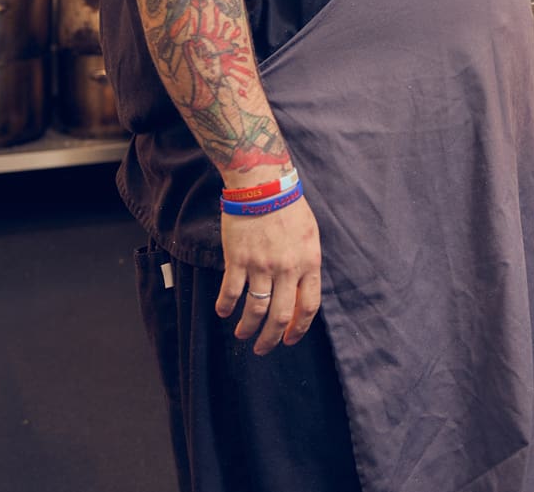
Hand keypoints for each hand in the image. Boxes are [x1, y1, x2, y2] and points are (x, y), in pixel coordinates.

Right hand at [217, 196, 322, 354]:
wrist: (263, 185)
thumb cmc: (289, 207)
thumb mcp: (310, 236)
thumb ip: (307, 264)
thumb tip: (301, 292)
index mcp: (309, 263)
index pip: (308, 307)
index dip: (298, 329)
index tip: (289, 339)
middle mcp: (287, 269)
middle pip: (280, 316)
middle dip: (271, 339)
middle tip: (262, 349)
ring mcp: (261, 265)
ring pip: (255, 310)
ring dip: (247, 328)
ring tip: (242, 335)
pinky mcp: (238, 259)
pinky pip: (231, 292)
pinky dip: (225, 306)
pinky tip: (223, 312)